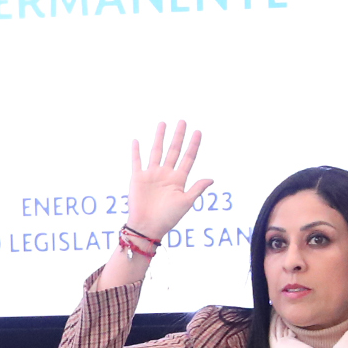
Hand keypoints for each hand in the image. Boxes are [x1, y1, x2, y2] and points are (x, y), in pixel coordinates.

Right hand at [127, 121, 213, 239]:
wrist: (147, 226)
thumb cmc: (168, 217)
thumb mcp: (186, 203)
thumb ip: (197, 189)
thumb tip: (211, 178)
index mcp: (178, 179)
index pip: (188, 158)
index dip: (193, 145)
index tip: (198, 132)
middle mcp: (166, 174)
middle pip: (173, 150)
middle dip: (178, 136)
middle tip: (183, 122)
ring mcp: (151, 175)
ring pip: (156, 151)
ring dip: (159, 138)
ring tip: (162, 124)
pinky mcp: (138, 178)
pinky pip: (137, 161)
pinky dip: (136, 151)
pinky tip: (137, 140)